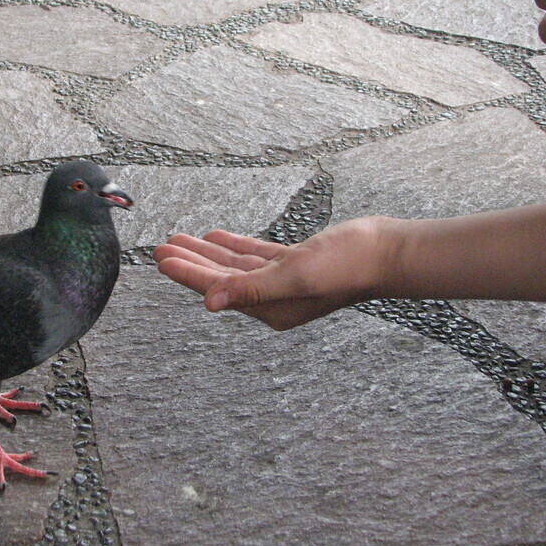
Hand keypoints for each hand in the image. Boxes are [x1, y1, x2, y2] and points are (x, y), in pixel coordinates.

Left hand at [152, 217, 402, 330]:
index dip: (187, 273)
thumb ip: (250, 288)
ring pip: (235, 267)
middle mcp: (274, 299)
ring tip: (179, 239)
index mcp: (270, 308)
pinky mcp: (296, 264)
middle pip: (220, 279)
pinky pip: (255, 256)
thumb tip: (210, 303)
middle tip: (160, 248)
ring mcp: (284, 281)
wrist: (385, 252)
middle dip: (190, 263)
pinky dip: (234, 247)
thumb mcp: (293, 276)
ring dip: (207, 253)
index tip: (162, 259)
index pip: (217, 289)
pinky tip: (216, 237)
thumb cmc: (346, 267)